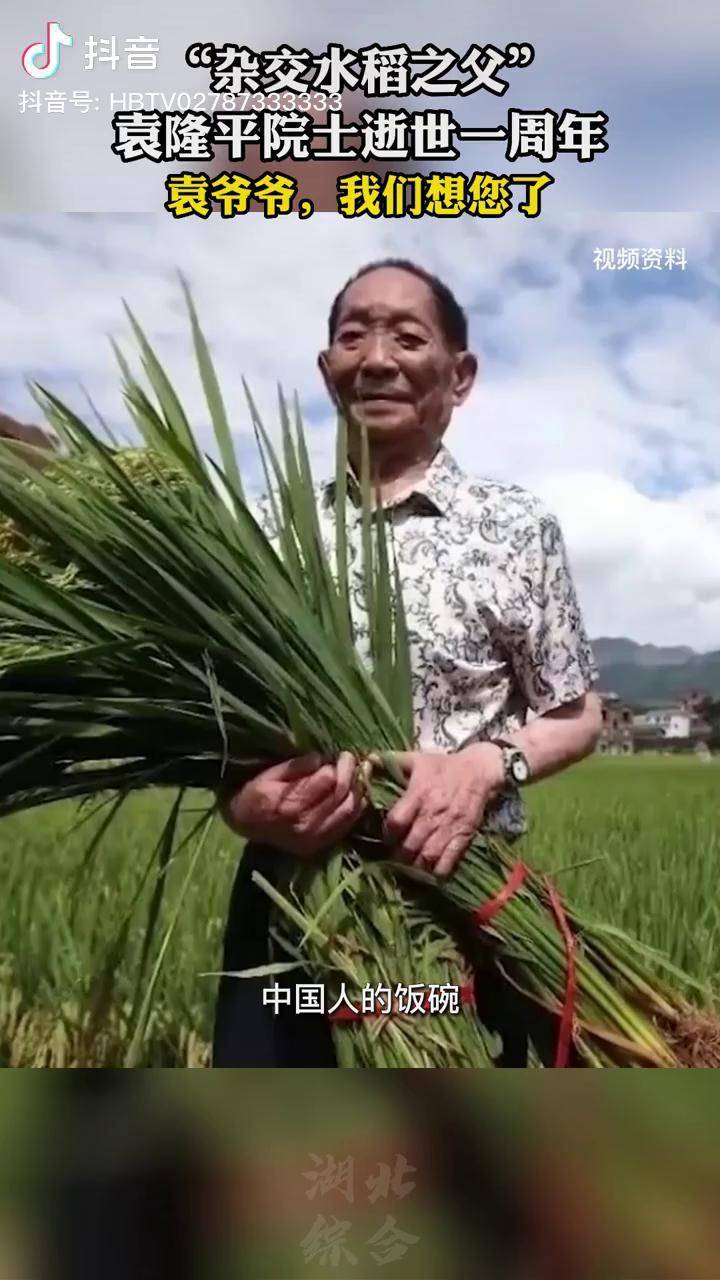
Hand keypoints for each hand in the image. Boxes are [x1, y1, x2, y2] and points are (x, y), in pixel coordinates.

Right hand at [220, 751, 368, 857]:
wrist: (244, 826)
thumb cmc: (254, 795)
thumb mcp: (269, 774)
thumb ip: (296, 767)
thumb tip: (321, 759)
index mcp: (292, 805)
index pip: (329, 781)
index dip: (339, 765)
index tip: (342, 753)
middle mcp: (307, 824)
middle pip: (342, 795)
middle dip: (352, 774)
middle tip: (353, 760)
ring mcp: (315, 838)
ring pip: (349, 811)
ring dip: (358, 790)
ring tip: (359, 774)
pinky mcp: (320, 845)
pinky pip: (346, 825)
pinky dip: (355, 808)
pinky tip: (356, 794)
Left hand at [382, 743, 505, 877]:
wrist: (479, 770)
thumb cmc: (443, 766)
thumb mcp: (417, 759)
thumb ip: (391, 760)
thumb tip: (367, 759)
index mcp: (419, 794)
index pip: (397, 822)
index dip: (387, 834)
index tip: (385, 838)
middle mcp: (433, 813)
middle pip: (410, 845)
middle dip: (398, 855)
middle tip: (393, 857)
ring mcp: (449, 827)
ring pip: (427, 856)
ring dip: (415, 866)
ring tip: (408, 867)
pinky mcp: (464, 836)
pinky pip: (449, 861)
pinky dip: (437, 872)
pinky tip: (429, 872)